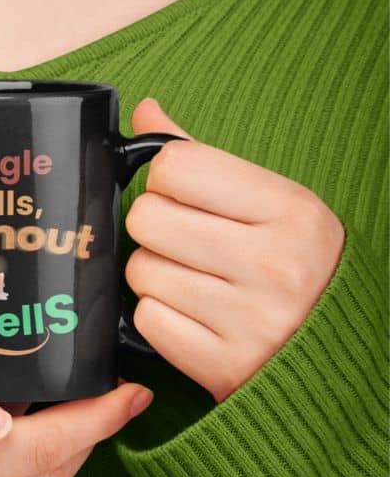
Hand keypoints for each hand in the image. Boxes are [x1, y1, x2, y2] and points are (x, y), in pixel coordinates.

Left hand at [123, 97, 344, 403]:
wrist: (336, 348)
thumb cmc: (292, 260)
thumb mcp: (268, 198)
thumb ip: (200, 154)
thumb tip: (145, 110)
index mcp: (290, 210)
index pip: (175, 166)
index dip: (166, 177)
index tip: (185, 193)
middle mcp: (274, 264)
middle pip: (146, 217)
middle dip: (155, 226)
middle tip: (186, 239)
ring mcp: (251, 320)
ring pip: (140, 269)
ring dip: (155, 273)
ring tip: (196, 279)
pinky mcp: (224, 366)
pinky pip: (147, 319)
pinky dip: (159, 316)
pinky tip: (193, 314)